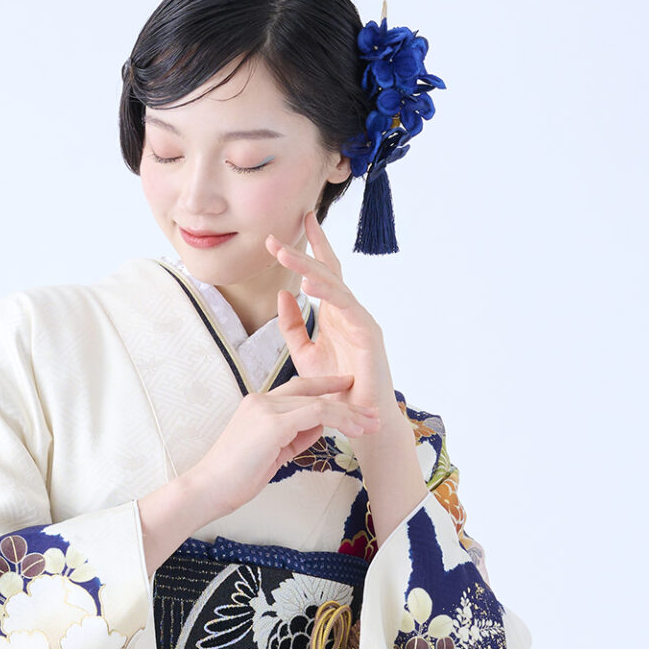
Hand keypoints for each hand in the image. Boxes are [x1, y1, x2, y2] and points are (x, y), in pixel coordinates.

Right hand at [138, 374, 379, 572]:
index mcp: (258, 405)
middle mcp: (262, 400)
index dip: (326, 388)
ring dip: (350, 414)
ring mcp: (267, 409)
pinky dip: (339, 419)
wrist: (208, 489)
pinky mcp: (273, 424)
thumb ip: (294, 437)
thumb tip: (319, 427)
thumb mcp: (271, 454)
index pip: (298, 389)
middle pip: (312, 393)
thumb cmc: (235, 479)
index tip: (350, 392)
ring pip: (319, 403)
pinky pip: (316, 414)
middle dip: (346, 402)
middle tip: (372, 411)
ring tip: (372, 424)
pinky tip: (355, 429)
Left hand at [266, 210, 426, 539]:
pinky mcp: (369, 335)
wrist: (360, 420)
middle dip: (303, 250)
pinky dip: (328, 295)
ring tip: (285, 254)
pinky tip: (309, 286)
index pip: (321, 274)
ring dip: (308, 268)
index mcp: (334, 313)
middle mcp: (349, 312)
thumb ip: (292, 325)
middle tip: (279, 233)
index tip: (286, 227)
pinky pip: (347, 308)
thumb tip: (282, 294)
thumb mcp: (304, 353)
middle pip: (327, 271)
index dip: (306, 249)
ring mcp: (361, 320)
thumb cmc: (336, 389)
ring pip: (334, 285)